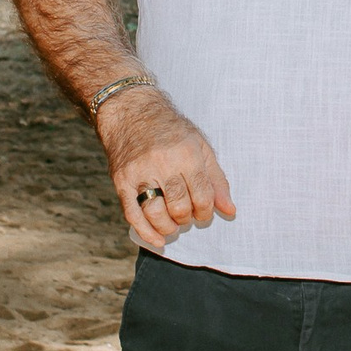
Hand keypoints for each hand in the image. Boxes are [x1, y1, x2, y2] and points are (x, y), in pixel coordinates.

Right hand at [96, 87, 236, 251]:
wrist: (130, 111)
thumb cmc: (170, 129)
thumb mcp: (200, 146)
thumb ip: (216, 180)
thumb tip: (229, 210)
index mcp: (185, 154)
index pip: (202, 196)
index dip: (206, 210)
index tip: (203, 211)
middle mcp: (162, 163)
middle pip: (180, 207)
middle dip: (188, 218)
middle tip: (187, 215)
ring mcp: (139, 173)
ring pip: (156, 214)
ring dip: (169, 227)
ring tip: (174, 225)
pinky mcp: (120, 180)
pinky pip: (132, 214)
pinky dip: (146, 232)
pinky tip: (158, 240)